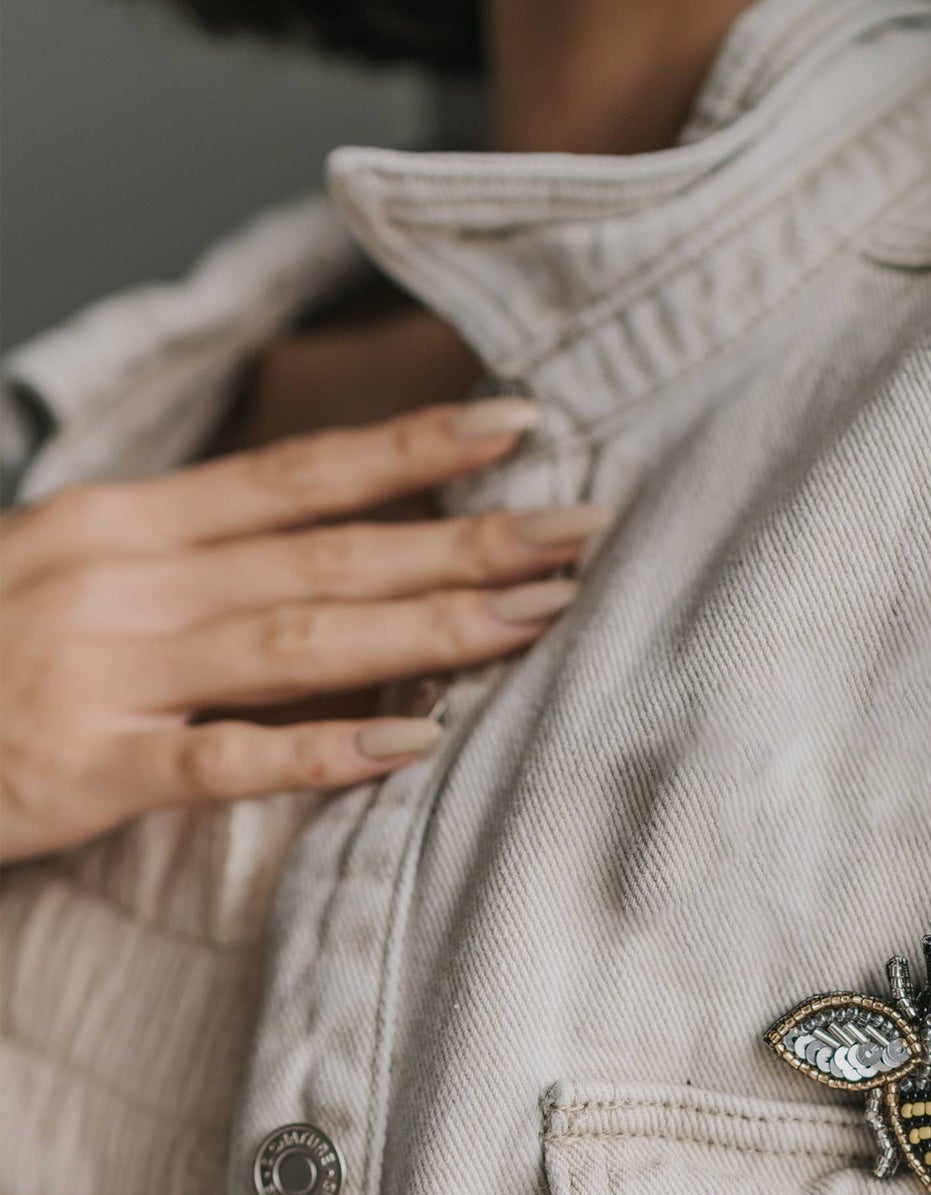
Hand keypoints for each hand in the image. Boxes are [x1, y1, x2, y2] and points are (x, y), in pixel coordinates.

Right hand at [0, 399, 609, 863]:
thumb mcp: (79, 578)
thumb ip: (197, 570)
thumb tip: (340, 570)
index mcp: (130, 523)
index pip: (299, 478)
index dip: (414, 451)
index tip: (521, 427)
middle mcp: (130, 579)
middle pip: (330, 554)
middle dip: (467, 541)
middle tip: (586, 531)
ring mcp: (109, 669)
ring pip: (300, 641)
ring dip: (430, 631)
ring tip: (539, 620)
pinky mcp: (88, 766)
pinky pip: (223, 759)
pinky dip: (320, 751)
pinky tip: (412, 747)